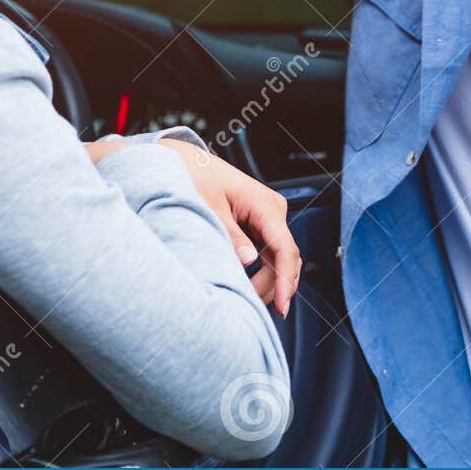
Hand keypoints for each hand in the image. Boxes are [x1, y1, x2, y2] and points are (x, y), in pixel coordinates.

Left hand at [155, 139, 300, 317]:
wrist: (184, 161)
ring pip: (277, 258)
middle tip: (251, 308)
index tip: (283, 306)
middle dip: (273, 287)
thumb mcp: (209, 208)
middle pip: (284, 258)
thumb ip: (230, 235)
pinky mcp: (259, 224)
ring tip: (246, 301)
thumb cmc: (195, 177)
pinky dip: (260, 271)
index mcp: (264, 204)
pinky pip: (267, 252)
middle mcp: (272, 210)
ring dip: (266, 282)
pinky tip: (247, 286)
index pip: (285, 248)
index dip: (286, 280)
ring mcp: (268, 217)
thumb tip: (249, 261)